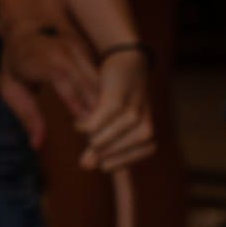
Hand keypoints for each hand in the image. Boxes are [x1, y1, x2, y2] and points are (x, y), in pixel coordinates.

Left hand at [0, 19, 99, 149]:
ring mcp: (83, 52)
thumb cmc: (16, 60)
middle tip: (104, 140)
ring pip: (102, 84)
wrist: (29, 23)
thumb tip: (36, 145)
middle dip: (99, 113)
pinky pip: (104, 79)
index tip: (88, 133)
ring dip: (107, 108)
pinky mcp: (92, 54)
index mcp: (46, 61)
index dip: (79, 109)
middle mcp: (68, 54)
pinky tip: (113, 118)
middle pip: (90, 86)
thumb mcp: (11, 87)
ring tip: (112, 133)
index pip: (67, 86)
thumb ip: (26, 115)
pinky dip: (108, 99)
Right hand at [75, 47, 156, 171]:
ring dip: (102, 139)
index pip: (143, 151)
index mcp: (147, 127)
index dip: (122, 160)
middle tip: (86, 162)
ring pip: (122, 128)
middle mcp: (145, 116)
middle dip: (109, 153)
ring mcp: (133, 102)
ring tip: (85, 143)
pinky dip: (93, 122)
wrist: (124, 60)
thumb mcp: (115, 121)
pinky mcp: (119, 91)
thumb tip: (87, 165)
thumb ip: (104, 143)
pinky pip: (109, 111)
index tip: (104, 167)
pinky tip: (78, 126)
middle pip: (134, 142)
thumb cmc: (116, 96)